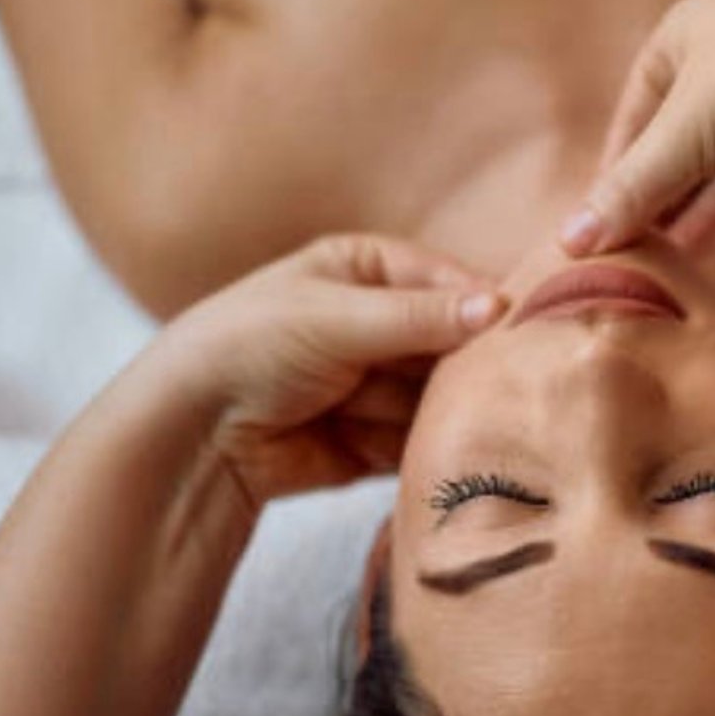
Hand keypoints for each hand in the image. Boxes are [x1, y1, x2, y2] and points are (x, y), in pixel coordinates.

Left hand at [150, 234, 502, 501]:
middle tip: (471, 383)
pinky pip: (418, 441)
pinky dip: (409, 446)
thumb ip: (420, 318)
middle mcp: (379, 322)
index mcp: (367, 269)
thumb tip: (500, 307)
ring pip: (439, 397)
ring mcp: (379, 383)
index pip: (449, 283)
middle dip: (455, 367)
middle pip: (453, 344)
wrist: (193, 434)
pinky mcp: (375, 440)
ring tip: (372, 411)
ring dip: (421, 410)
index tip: (521, 330)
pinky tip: (373, 440)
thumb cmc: (250, 347)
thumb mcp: (336, 318)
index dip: (483, 308)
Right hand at [561, 0, 714, 256]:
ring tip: (695, 254)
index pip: (636, 106)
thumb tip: (571, 241)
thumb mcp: (684, 138)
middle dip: (670, 192)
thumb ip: (632, 191)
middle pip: (690, 131)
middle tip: (648, 251)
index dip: (620, 166)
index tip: (607, 222)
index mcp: (686, 32)